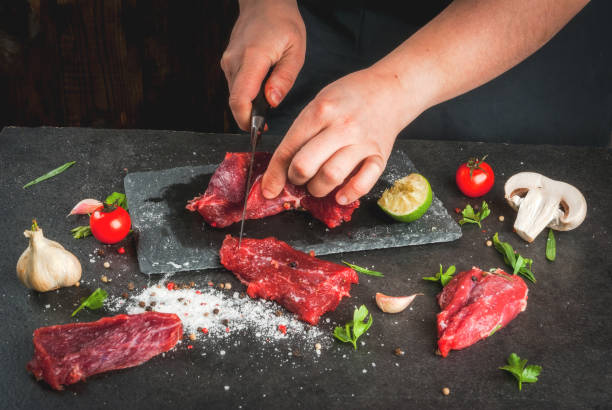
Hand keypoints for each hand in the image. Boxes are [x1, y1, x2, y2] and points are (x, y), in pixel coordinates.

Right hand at [221, 0, 305, 129]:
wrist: (264, 3)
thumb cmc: (283, 23)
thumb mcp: (295, 50)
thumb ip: (284, 78)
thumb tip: (272, 102)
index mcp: (253, 57)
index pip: (240, 98)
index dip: (245, 120)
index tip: (256, 131)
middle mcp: (234, 61)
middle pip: (235, 101)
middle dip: (248, 117)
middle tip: (265, 125)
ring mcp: (228, 62)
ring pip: (234, 95)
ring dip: (247, 106)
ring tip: (266, 106)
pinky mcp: (228, 63)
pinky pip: (235, 86)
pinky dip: (246, 95)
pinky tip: (260, 92)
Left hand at [261, 68, 420, 204]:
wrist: (391, 88)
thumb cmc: (351, 96)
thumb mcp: (320, 102)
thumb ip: (303, 131)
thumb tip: (282, 165)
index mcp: (321, 111)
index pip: (289, 148)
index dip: (274, 173)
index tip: (268, 189)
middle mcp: (341, 127)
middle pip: (305, 165)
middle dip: (295, 180)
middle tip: (298, 179)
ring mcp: (362, 142)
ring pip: (331, 177)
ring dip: (318, 188)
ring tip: (317, 184)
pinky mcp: (380, 156)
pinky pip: (364, 182)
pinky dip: (349, 193)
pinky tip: (340, 195)